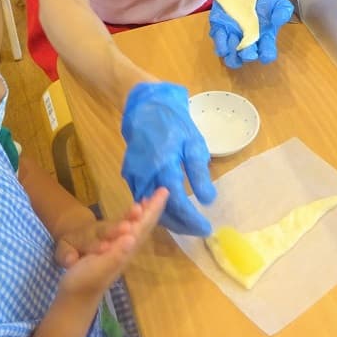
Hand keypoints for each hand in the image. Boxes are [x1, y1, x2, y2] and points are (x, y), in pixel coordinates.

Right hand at [58, 188, 167, 298]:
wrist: (76, 297)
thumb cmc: (84, 281)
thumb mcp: (98, 268)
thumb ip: (115, 255)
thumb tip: (131, 237)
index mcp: (124, 249)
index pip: (143, 225)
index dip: (153, 209)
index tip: (163, 192)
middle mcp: (127, 248)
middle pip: (144, 225)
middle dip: (154, 208)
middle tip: (163, 190)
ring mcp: (121, 250)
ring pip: (138, 228)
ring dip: (146, 213)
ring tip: (151, 199)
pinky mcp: (113, 251)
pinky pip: (129, 231)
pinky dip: (134, 221)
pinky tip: (134, 217)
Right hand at [120, 82, 216, 236]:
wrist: (145, 106)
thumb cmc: (173, 122)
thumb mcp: (193, 142)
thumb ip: (199, 173)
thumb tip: (207, 200)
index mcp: (163, 166)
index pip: (178, 203)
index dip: (192, 220)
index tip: (206, 228)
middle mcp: (145, 175)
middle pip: (161, 212)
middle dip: (181, 226)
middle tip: (198, 230)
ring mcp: (133, 176)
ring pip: (149, 209)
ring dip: (168, 220)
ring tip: (188, 223)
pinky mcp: (128, 174)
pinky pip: (142, 199)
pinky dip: (156, 209)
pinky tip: (171, 210)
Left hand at [209, 0, 293, 67]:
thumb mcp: (277, 0)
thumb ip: (282, 11)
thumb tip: (277, 21)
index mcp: (264, 37)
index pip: (267, 52)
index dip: (266, 55)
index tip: (265, 55)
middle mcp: (248, 40)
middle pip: (247, 56)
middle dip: (247, 56)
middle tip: (248, 53)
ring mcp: (233, 35)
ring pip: (231, 54)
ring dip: (232, 54)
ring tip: (234, 46)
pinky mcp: (219, 28)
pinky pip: (218, 40)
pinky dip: (220, 44)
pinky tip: (224, 41)